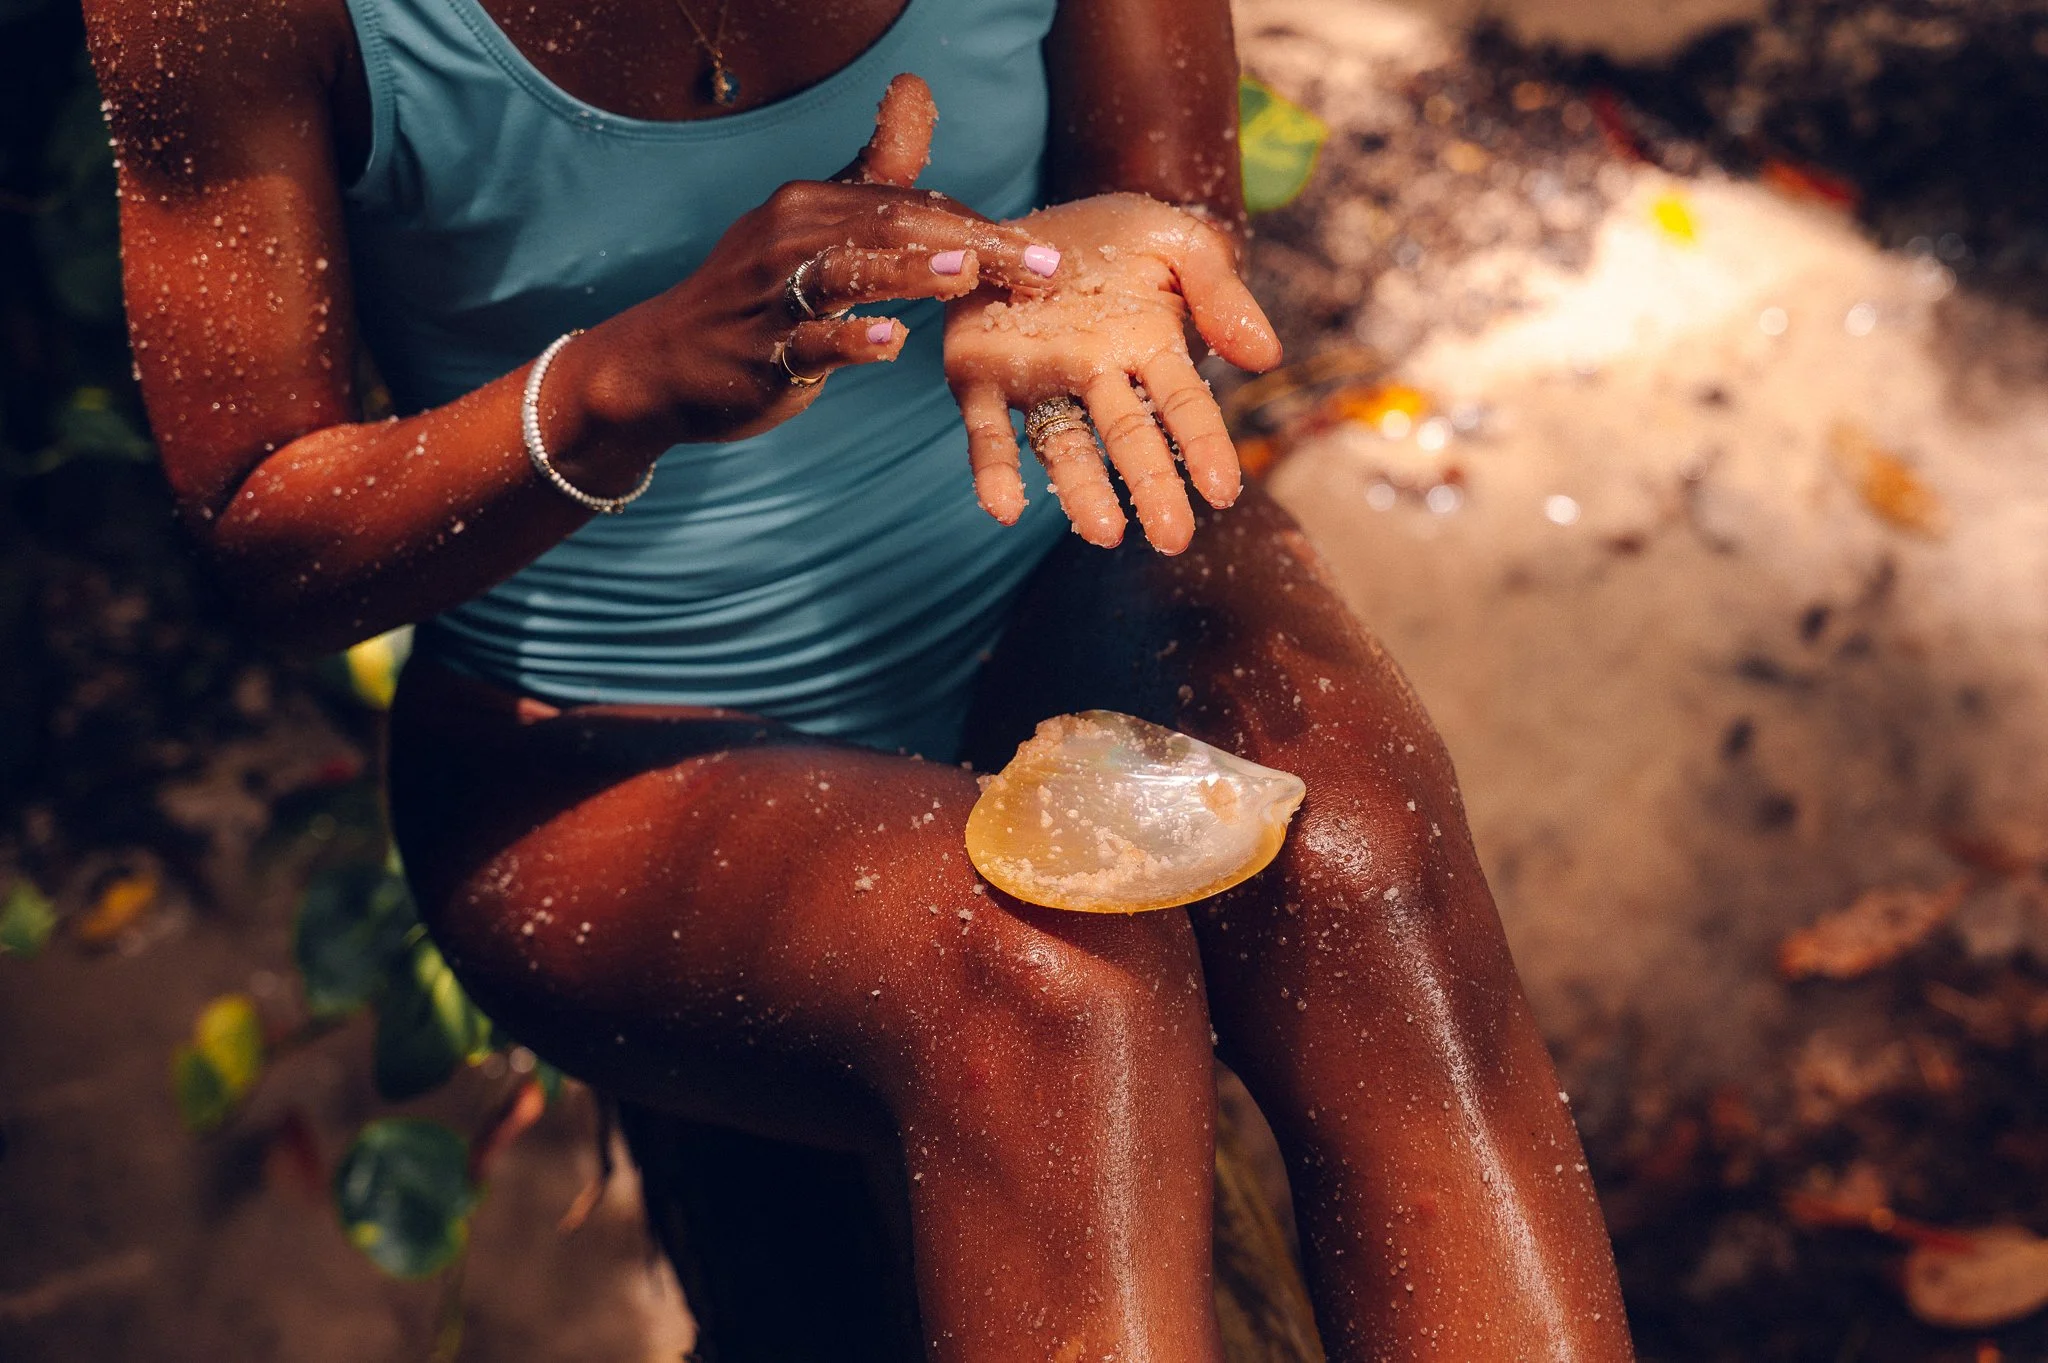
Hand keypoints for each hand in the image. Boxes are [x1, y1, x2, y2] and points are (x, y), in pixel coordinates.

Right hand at [574, 75, 1061, 447]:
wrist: (664, 361)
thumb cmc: (758, 293)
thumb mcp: (813, 222)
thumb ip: (873, 168)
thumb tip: (916, 87)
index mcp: (814, 204)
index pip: (912, 205)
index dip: (979, 226)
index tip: (1041, 253)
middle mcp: (793, 236)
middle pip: (894, 229)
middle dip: (971, 245)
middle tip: (1038, 266)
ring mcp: (776, 295)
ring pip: (850, 273)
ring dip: (908, 271)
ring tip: (963, 272)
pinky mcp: (764, 351)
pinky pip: (811, 343)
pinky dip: (849, 341)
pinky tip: (890, 342)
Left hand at [943, 193, 1281, 553]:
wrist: (1027, 219)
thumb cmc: (1110, 235)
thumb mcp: (1177, 240)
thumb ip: (1220, 290)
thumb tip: (1267, 357)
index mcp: (1148, 347)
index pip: (1185, 405)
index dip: (1204, 446)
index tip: (1223, 491)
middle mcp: (1096, 375)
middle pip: (1131, 437)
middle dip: (1153, 487)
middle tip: (1173, 538)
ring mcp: (1039, 381)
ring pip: (1065, 445)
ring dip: (1082, 491)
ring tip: (1103, 533)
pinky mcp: (981, 378)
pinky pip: (989, 433)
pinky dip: (995, 472)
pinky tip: (1004, 509)